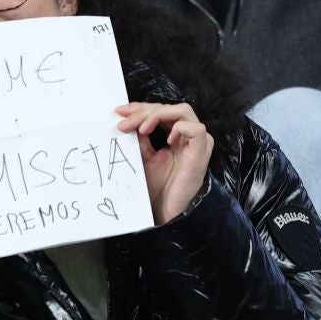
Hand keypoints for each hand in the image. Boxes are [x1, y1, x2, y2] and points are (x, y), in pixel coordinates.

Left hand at [117, 101, 212, 225]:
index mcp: (174, 135)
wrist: (166, 211)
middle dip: (144, 111)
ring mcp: (197, 142)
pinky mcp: (201, 152)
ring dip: (158, 115)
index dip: (140, 108)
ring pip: (183, 111)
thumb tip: (125, 119)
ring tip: (142, 129)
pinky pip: (196, 130)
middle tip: (124, 123)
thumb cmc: (157, 187)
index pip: (160, 111)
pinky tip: (167, 140)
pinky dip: (179, 129)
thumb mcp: (143, 157)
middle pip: (169, 108)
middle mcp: (187, 135)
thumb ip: (139, 138)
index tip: (119, 112)